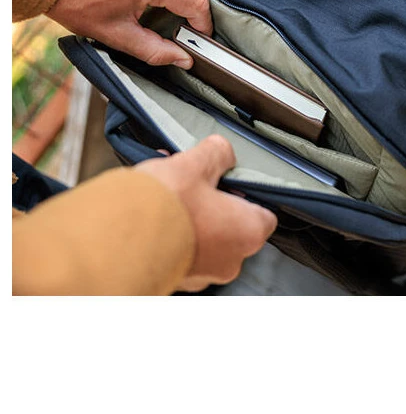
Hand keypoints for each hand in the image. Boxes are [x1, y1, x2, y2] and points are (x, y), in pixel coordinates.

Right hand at [136, 135, 276, 290]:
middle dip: (212, 201)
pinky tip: (151, 207)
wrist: (115, 240)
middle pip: (230, 225)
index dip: (248, 194)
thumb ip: (217, 154)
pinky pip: (178, 248)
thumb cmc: (164, 206)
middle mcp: (229, 261)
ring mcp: (200, 275)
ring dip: (188, 214)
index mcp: (247, 232)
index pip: (264, 215)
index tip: (231, 181)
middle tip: (194, 180)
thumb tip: (222, 151)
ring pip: (202, 237)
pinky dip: (169, 230)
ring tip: (166, 187)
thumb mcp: (196, 164)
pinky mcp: (171, 279)